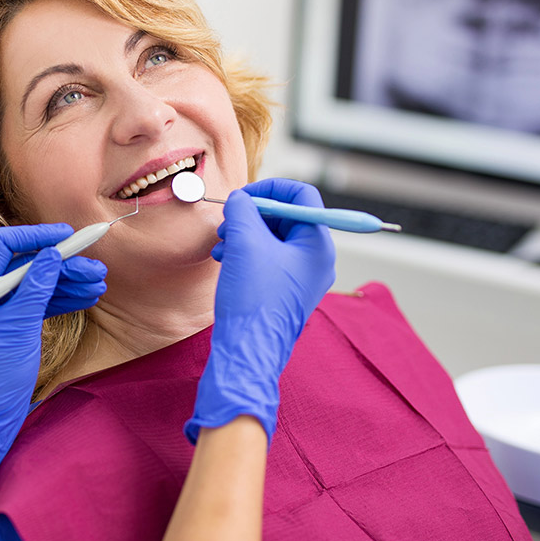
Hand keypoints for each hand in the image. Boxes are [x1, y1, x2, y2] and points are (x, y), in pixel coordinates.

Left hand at [0, 224, 106, 483]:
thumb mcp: (19, 325)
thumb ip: (36, 287)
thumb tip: (51, 254)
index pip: (4, 244)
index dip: (37, 235)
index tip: (67, 234)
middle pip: (28, 264)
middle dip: (63, 264)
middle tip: (96, 267)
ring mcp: (3, 308)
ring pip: (39, 283)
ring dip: (69, 281)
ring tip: (99, 283)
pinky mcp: (16, 323)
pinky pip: (42, 302)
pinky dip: (64, 299)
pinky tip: (87, 297)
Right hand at [184, 178, 335, 442]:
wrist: (247, 351)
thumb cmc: (252, 298)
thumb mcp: (245, 242)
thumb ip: (243, 209)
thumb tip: (241, 200)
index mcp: (318, 244)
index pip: (302, 196)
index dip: (270, 189)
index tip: (243, 197)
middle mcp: (316, 260)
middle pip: (286, 217)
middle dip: (252, 214)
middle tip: (228, 222)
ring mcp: (302, 278)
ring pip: (273, 238)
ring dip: (245, 234)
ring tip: (222, 243)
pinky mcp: (285, 292)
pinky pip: (267, 260)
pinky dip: (246, 253)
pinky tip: (224, 259)